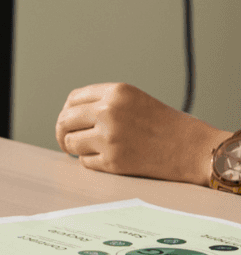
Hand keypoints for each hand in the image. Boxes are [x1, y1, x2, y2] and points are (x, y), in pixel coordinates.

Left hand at [55, 82, 227, 184]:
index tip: (68, 120)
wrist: (192, 149)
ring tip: (86, 149)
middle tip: (64, 140)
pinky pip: (85, 161)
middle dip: (62, 131)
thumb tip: (68, 115)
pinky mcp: (113, 161)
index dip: (67, 111)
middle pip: (65, 121)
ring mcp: (109, 137)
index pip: (73, 99)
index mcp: (115, 92)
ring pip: (70, 142)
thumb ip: (104, 102)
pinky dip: (90, 161)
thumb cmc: (165, 125)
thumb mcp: (134, 100)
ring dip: (75, 148)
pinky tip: (105, 159)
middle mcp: (109, 112)